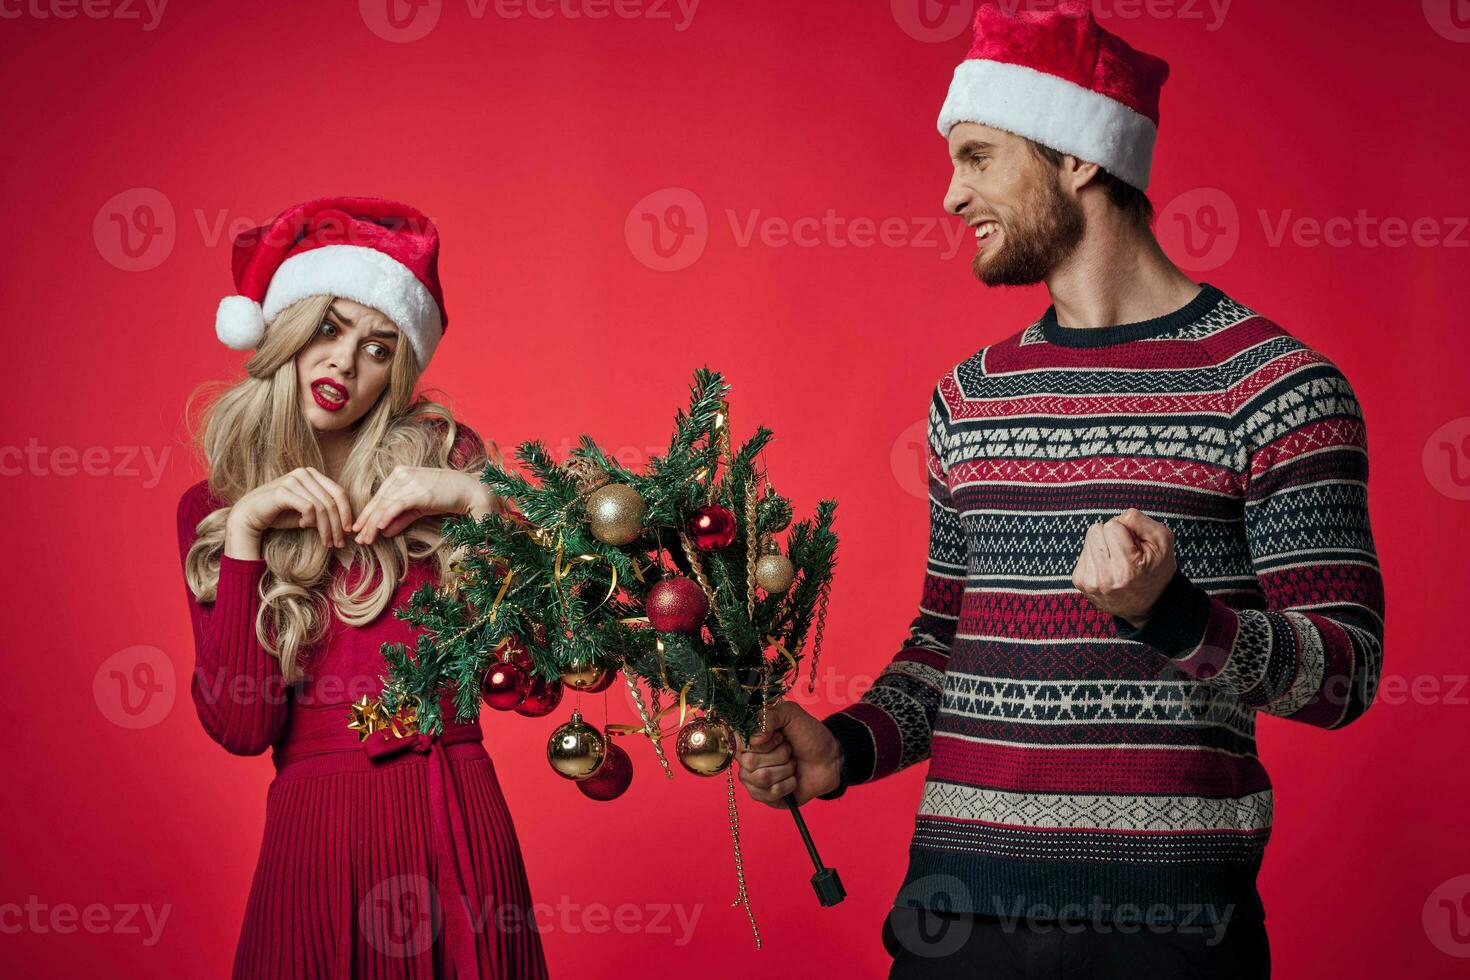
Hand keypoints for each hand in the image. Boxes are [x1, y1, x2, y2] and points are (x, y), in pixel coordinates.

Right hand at [227, 467, 353, 550]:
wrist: (249, 516)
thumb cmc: (279, 514)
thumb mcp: (307, 513)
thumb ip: (324, 513)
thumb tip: (347, 526)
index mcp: (312, 474)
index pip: (338, 492)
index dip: (346, 513)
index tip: (349, 531)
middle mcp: (304, 473)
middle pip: (332, 501)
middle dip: (338, 525)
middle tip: (339, 542)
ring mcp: (293, 479)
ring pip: (322, 507)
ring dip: (326, 528)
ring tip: (327, 542)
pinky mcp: (283, 490)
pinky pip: (308, 508)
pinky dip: (310, 520)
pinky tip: (303, 526)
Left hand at [351, 467, 491, 544]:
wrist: (471, 492)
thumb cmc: (448, 498)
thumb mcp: (420, 508)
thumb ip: (402, 518)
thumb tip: (384, 531)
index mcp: (401, 474)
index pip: (379, 497)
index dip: (367, 514)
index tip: (359, 529)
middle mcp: (402, 475)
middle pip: (378, 501)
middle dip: (366, 521)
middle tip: (358, 538)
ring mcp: (410, 482)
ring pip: (385, 505)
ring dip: (372, 524)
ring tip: (366, 539)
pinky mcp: (419, 491)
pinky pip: (397, 506)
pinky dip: (385, 517)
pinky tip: (378, 528)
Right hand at [735, 701, 843, 806]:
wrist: (830, 758)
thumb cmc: (809, 735)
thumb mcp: (790, 713)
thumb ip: (768, 716)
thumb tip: (754, 739)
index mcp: (748, 738)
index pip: (739, 743)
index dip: (762, 742)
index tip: (779, 736)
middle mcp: (746, 759)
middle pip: (750, 762)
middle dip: (779, 755)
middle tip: (789, 750)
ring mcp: (753, 780)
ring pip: (761, 778)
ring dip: (785, 769)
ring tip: (792, 763)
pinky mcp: (765, 797)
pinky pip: (771, 793)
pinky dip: (789, 784)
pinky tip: (793, 778)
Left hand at [1071, 507, 1176, 627]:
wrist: (1147, 605)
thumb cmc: (1157, 569)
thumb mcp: (1163, 541)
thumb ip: (1140, 521)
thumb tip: (1117, 517)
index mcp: (1126, 568)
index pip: (1111, 525)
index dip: (1125, 530)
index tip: (1134, 545)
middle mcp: (1105, 577)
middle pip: (1095, 530)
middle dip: (1111, 535)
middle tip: (1125, 552)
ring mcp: (1089, 581)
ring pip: (1089, 539)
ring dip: (1103, 545)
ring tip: (1118, 561)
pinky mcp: (1079, 581)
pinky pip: (1083, 551)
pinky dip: (1096, 555)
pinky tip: (1108, 568)